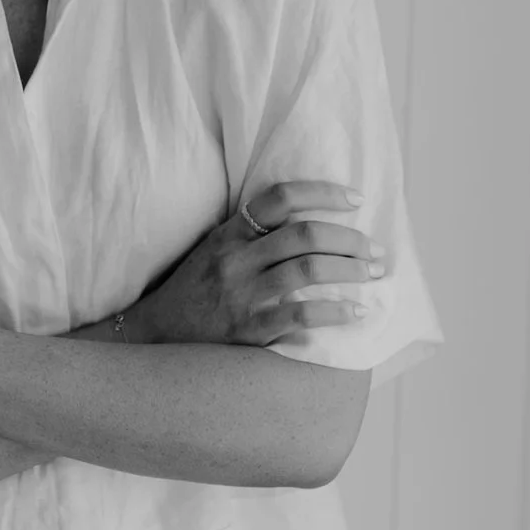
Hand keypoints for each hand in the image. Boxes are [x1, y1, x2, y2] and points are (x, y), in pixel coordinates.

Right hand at [122, 180, 383, 347]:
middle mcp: (236, 259)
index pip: (280, 197)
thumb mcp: (213, 250)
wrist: (154, 337)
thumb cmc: (192, 292)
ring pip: (308, 271)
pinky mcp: (248, 330)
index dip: (323, 192)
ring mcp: (242, 295)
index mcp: (230, 234)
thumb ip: (251, 235)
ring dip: (349, 270)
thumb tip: (308, 222)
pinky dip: (334, 313)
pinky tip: (355, 313)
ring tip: (372, 274)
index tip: (355, 199)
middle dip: (349, 239)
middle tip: (374, 249)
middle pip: (305, 234)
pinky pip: (300, 317)